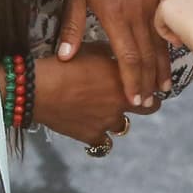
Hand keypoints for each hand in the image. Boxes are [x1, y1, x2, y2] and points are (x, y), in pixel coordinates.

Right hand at [34, 43, 151, 145]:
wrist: (39, 88)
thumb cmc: (63, 65)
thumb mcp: (92, 49)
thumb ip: (111, 56)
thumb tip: (118, 57)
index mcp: (124, 79)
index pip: (152, 86)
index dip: (150, 86)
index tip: (146, 85)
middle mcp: (121, 102)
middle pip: (148, 108)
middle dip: (143, 104)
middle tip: (134, 100)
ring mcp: (108, 122)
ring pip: (122, 125)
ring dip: (116, 119)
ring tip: (101, 111)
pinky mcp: (91, 135)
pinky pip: (103, 142)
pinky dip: (98, 135)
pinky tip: (89, 126)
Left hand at [56, 0, 170, 105]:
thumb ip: (72, 27)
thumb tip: (65, 57)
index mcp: (115, 14)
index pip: (127, 58)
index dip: (131, 81)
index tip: (134, 99)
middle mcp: (138, 11)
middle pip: (147, 55)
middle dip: (148, 82)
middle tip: (148, 103)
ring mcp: (154, 1)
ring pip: (162, 41)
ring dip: (162, 67)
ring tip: (163, 87)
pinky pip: (169, 21)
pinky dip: (171, 41)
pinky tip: (171, 54)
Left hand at [155, 0, 192, 54]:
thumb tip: (174, 6)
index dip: (175, 2)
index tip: (180, 15)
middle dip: (171, 14)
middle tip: (184, 29)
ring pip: (161, 10)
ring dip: (169, 25)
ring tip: (184, 35)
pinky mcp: (164, 6)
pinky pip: (157, 22)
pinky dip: (165, 33)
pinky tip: (178, 38)